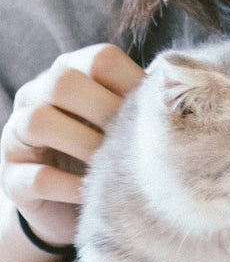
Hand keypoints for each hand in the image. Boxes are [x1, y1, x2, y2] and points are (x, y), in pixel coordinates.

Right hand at [1, 44, 143, 247]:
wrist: (71, 202)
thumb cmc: (110, 149)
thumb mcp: (125, 121)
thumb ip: (142, 104)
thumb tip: (181, 98)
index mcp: (71, 71)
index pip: (101, 59)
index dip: (132, 83)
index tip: (155, 114)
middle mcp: (36, 95)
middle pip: (63, 82)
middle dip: (106, 112)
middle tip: (133, 141)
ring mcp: (16, 134)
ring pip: (39, 121)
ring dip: (84, 145)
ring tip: (112, 166)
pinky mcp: (11, 177)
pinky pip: (36, 176)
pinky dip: (71, 185)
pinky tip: (94, 192)